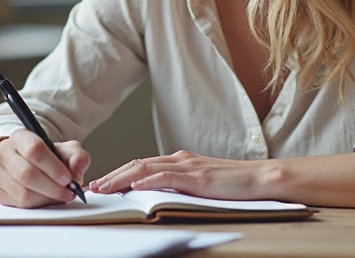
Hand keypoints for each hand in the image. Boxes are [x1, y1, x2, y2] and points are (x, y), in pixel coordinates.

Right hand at [0, 130, 89, 207]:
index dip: (53, 167)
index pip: (34, 150)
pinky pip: (20, 204)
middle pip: (27, 174)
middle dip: (53, 187)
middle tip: (68, 192)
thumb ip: (76, 157)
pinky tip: (47, 199)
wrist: (23, 161)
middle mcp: (3, 154)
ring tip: (60, 196)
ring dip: (47, 199)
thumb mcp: (64, 150)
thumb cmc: (45, 156)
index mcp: (20, 137)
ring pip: (23, 193)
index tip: (68, 178)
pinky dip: (38, 205)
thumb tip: (76, 172)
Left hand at [88, 150, 269, 200]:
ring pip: (146, 169)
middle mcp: (181, 159)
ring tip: (104, 188)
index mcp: (181, 160)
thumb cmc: (235, 185)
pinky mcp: (197, 177)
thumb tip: (157, 196)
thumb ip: (181, 186)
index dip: (120, 173)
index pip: (143, 165)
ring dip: (122, 178)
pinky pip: (167, 177)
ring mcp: (189, 166)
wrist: (261, 179)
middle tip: (94, 186)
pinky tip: (134, 187)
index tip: (103, 183)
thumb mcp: (202, 184)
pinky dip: (148, 181)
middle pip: (138, 164)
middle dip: (113, 175)